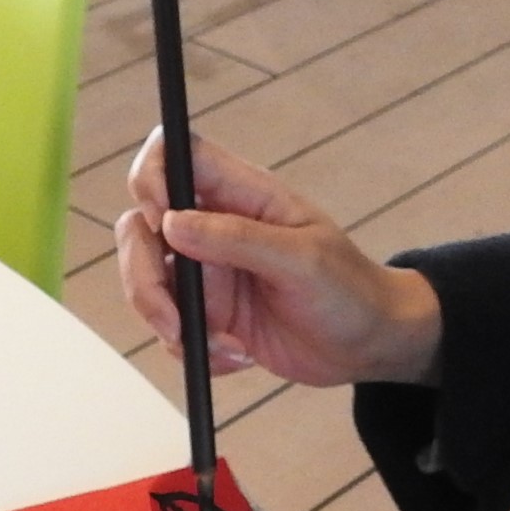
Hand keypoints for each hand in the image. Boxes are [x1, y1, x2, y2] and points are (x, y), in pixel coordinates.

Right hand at [116, 133, 443, 386]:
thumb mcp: (303, 260)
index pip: (173, 155)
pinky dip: (195, 350)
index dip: (150, 178)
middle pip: (140, 225)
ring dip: (168, 321)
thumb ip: (238, 238)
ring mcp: (207, 271)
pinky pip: (170, 327)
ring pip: (145, 280)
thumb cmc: (351, 290)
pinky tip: (237, 355)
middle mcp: (214, 227)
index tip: (159, 221)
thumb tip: (173, 222)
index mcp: (242, 194)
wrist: (369, 345)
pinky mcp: (207, 312)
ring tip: (225, 346)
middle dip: (143, 275)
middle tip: (174, 318)